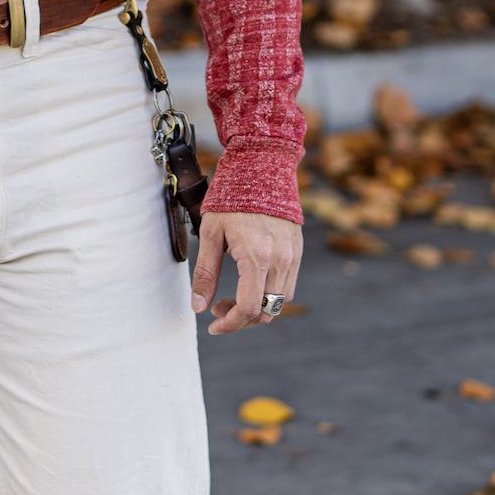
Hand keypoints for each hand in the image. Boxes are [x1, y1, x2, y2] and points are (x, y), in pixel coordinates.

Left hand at [191, 210, 301, 335]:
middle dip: (241, 320)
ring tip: (232, 297)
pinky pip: (287, 286)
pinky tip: (249, 283)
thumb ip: (205, 273)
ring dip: (256, 309)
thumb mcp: (210, 234)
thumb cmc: (231, 199)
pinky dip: (268, 295)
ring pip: (279, 302)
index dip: (230, 324)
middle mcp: (280, 260)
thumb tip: (198, 307)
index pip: (249, 307)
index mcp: (256, 256)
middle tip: (218, 310)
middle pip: (266, 311)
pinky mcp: (297, 251)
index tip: (213, 326)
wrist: (262, 168)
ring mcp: (292, 256)